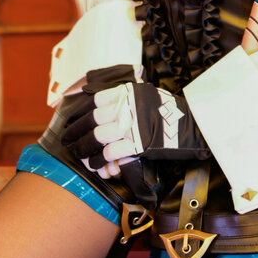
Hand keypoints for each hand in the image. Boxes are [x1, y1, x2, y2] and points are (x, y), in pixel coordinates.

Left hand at [62, 68, 208, 177]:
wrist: (189, 124)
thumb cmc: (166, 110)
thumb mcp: (143, 94)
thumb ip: (121, 96)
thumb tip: (92, 95)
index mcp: (127, 92)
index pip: (95, 100)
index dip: (79, 112)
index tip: (70, 120)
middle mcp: (127, 106)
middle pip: (93, 120)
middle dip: (76, 132)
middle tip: (67, 141)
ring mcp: (132, 125)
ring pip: (98, 137)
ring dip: (85, 148)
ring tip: (79, 155)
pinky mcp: (138, 143)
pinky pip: (111, 152)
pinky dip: (100, 160)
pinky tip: (96, 165)